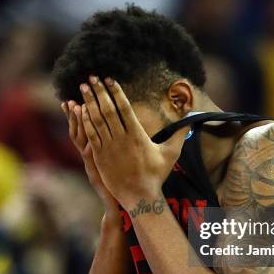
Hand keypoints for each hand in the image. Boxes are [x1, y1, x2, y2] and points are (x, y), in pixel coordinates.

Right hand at [61, 99, 118, 217]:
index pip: (81, 130)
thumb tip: (112, 135)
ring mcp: (93, 161)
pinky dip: (88, 137)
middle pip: (78, 132)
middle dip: (74, 116)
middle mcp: (89, 156)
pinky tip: (88, 125)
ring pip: (82, 139)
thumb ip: (108, 151)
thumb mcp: (109, 166)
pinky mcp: (98, 167)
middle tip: (69, 99)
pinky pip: (91, 149)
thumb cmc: (117, 185)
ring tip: (77, 106)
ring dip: (80, 122)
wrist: (116, 205)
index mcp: (92, 153)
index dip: (75, 117)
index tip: (68, 102)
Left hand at [78, 76, 187, 209]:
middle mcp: (122, 138)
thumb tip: (192, 121)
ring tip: (83, 87)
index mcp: (138, 135)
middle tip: (92, 77)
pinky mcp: (99, 156)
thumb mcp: (171, 153)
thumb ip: (179, 134)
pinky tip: (81, 109)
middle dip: (99, 91)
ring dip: (89, 102)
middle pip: (108, 109)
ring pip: (97, 120)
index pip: (125, 107)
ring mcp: (109, 147)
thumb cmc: (156, 174)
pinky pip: (91, 134)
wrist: (140, 196)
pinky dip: (85, 120)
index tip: (109, 79)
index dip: (116, 92)